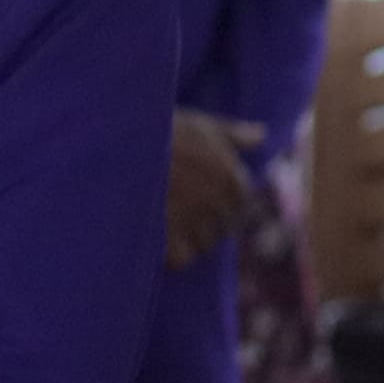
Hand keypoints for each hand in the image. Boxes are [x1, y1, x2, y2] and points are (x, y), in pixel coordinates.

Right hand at [164, 111, 258, 266]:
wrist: (122, 146)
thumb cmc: (161, 129)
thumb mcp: (199, 123)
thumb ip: (232, 133)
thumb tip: (261, 135)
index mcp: (230, 175)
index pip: (242, 201)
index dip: (226, 200)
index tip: (208, 196)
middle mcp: (216, 200)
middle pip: (225, 226)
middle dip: (211, 222)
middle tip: (186, 212)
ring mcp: (193, 219)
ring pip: (205, 244)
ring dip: (193, 240)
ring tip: (173, 226)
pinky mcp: (167, 235)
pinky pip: (182, 259)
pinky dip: (175, 255)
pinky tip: (162, 242)